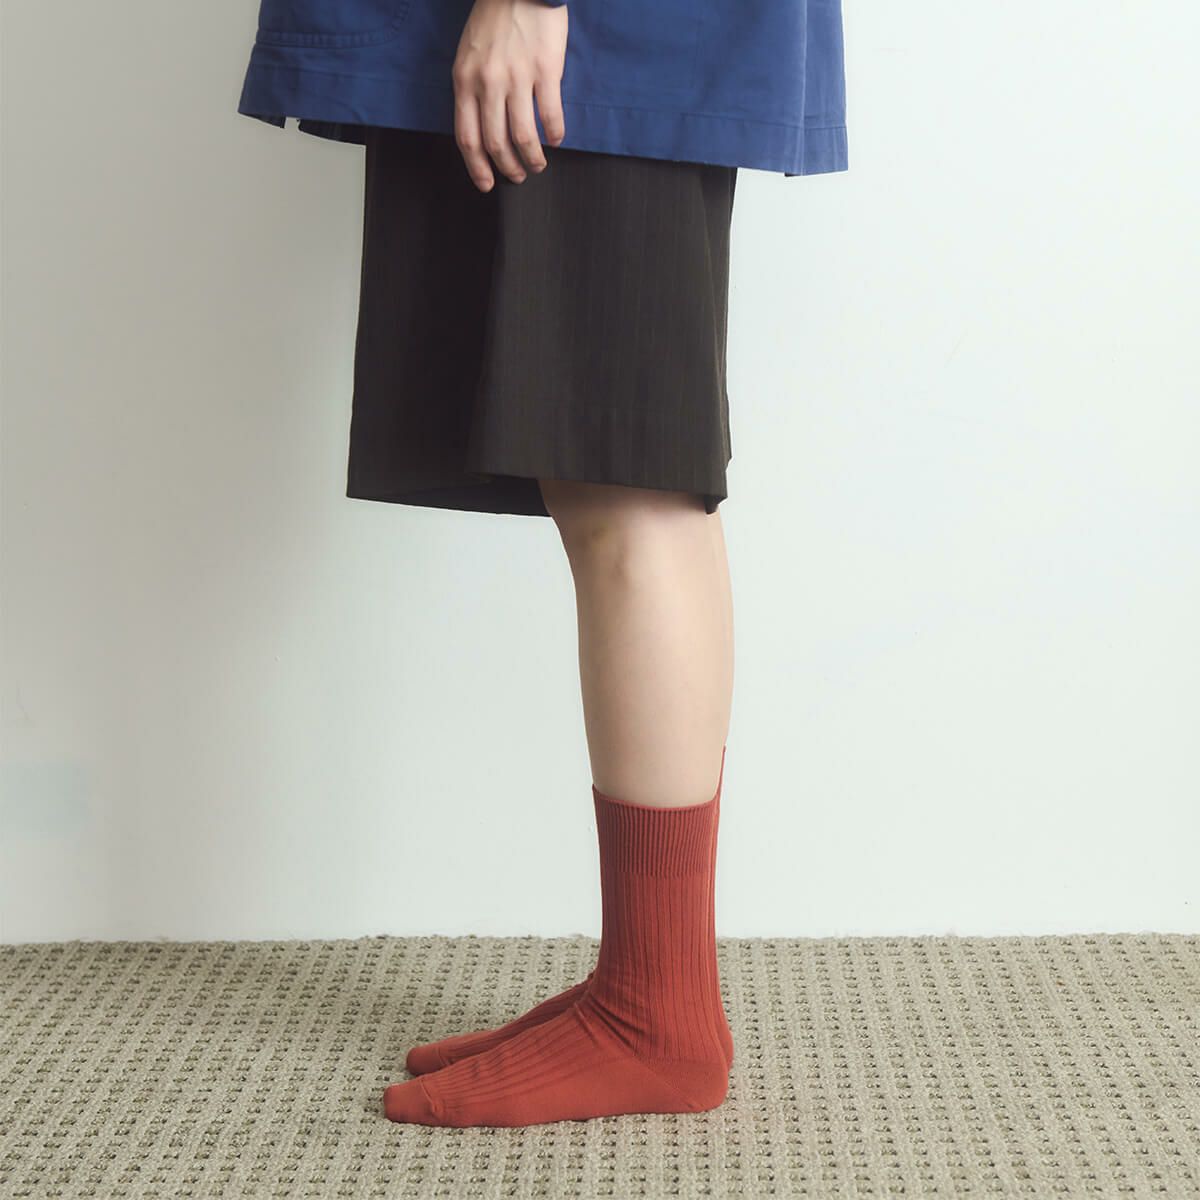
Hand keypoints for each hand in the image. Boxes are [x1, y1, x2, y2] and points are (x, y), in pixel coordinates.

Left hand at [453, 0, 567, 192]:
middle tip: (518, 176)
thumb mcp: (469, 54)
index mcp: (465, 81)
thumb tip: (482, 128)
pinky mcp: (545, 70)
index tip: (486, 184)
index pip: (467, 137)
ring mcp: (517, 77)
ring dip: (532, 159)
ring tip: (538, 165)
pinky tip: (556, 139)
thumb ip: (472, 90)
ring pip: (523, 136)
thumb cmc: (494, 19)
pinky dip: (554, 134)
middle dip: (507, 168)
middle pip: (496, 143)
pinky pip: (551, 116)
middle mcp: (488, 83)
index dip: (477, 167)